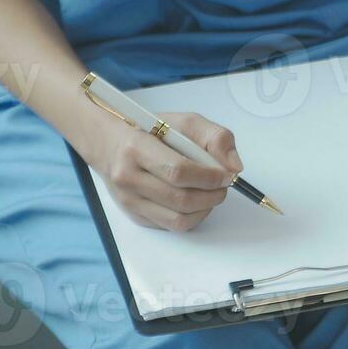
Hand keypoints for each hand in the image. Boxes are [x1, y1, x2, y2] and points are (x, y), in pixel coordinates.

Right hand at [79, 111, 240, 231]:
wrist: (113, 146)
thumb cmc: (152, 133)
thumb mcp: (185, 122)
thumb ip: (215, 137)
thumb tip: (234, 167)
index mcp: (137, 148)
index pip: (178, 171)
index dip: (209, 177)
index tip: (226, 175)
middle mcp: (128, 177)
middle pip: (180, 199)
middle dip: (212, 195)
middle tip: (223, 185)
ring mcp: (129, 200)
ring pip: (178, 218)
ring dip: (205, 209)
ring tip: (211, 193)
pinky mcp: (135, 216)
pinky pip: (172, 226)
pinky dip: (193, 217)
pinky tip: (196, 202)